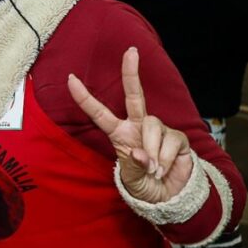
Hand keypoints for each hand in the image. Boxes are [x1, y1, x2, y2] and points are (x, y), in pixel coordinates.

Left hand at [66, 47, 193, 203]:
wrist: (170, 196)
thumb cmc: (144, 184)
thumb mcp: (132, 179)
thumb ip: (134, 166)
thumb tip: (139, 152)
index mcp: (119, 134)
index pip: (99, 113)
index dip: (84, 98)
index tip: (70, 79)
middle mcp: (138, 126)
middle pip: (133, 95)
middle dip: (131, 73)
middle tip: (130, 51)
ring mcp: (158, 129)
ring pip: (153, 126)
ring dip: (153, 152)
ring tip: (153, 170)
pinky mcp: (177, 137)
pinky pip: (169, 141)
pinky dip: (165, 159)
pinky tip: (165, 168)